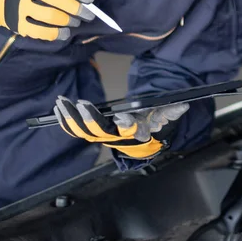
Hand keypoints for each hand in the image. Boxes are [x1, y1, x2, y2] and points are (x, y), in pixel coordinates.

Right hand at [0, 0, 94, 40]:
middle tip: (89, 14)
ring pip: (53, 17)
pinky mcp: (16, 22)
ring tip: (75, 21)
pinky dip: (57, 34)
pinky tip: (65, 33)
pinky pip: (41, 32)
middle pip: (62, 2)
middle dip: (81, 10)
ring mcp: (20, 7)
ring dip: (70, 21)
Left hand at [54, 96, 189, 158]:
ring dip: (71, 118)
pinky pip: (76, 130)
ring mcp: (102, 136)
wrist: (143, 134)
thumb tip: (183, 105)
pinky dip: (66, 120)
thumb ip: (172, 110)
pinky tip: (58, 108)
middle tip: (81, 104)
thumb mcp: (166, 114)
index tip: (122, 116)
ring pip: (83, 132)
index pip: (131, 130)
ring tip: (61, 103)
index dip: (127, 125)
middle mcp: (116, 138)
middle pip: (99, 133)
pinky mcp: (92, 132)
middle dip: (89, 120)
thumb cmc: (153, 120)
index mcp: (136, 133)